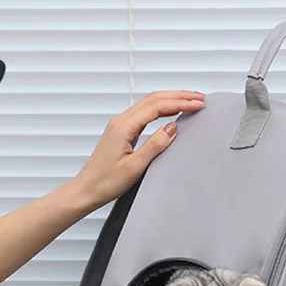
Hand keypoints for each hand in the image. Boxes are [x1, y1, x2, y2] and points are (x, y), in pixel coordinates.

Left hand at [72, 90, 204, 210]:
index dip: (180, 103)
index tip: (197, 104)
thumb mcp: (134, 167)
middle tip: (199, 97)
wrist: (86, 190)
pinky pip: (145, 113)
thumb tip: (172, 127)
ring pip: (149, 103)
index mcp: (123, 126)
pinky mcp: (122, 132)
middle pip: (153, 99)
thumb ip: (154, 145)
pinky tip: (170, 112)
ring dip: (170, 99)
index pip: (157, 106)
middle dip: (178, 95)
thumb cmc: (105, 182)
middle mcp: (121, 121)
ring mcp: (121, 125)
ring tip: (189, 100)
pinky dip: (161, 108)